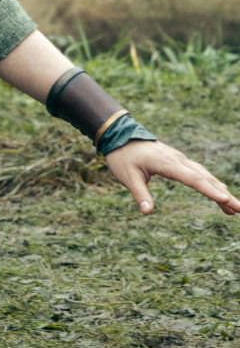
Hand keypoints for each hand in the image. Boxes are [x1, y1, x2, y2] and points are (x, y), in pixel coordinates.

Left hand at [104, 139, 239, 215]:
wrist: (119, 134)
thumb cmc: (122, 156)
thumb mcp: (127, 177)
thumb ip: (139, 194)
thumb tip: (147, 212)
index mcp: (167, 163)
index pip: (192, 179)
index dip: (208, 191)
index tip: (225, 199)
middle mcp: (178, 160)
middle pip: (204, 178)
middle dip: (223, 195)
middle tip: (239, 210)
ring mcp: (179, 159)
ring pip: (204, 176)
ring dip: (220, 191)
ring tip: (234, 209)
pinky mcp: (178, 161)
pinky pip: (199, 173)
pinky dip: (211, 184)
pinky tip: (220, 192)